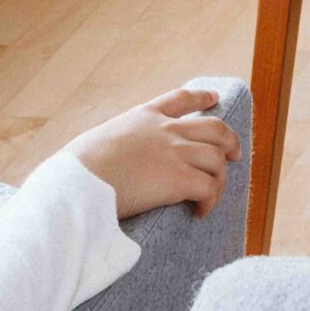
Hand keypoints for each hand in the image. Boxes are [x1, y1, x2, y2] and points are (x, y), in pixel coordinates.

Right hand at [68, 88, 241, 220]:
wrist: (76, 182)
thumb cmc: (74, 168)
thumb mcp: (96, 142)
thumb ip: (113, 145)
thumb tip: (106, 161)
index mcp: (144, 116)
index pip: (181, 99)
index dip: (201, 98)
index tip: (214, 98)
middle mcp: (166, 130)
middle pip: (214, 128)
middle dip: (229, 140)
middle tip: (235, 154)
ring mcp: (176, 153)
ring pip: (217, 159)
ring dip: (220, 177)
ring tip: (213, 193)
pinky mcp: (180, 179)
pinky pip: (209, 188)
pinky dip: (210, 201)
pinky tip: (200, 212)